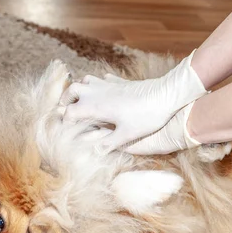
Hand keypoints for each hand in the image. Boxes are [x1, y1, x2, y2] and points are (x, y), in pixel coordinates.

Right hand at [61, 50, 206, 150]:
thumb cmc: (145, 116)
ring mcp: (108, 84)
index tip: (68, 131)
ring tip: (83, 102)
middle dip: (66, 100)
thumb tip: (93, 153)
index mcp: (95, 106)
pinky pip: (103, 79)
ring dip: (81, 90)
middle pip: (72, 90)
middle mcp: (97, 92)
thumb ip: (108, 144)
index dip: (65, 122)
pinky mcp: (120, 81)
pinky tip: (104, 94)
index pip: (69, 112)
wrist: (165, 94)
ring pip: (86, 80)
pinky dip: (98, 85)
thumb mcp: (126, 135)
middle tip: (68, 112)